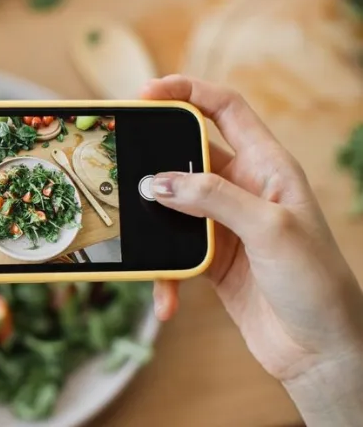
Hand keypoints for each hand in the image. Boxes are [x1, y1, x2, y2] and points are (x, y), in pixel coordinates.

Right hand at [144, 75, 362, 423]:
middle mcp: (243, 189)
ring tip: (136, 238)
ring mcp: (224, 225)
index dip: (188, 92)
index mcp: (268, 167)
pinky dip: (164, 276)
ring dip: (153, 225)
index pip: (226, 110)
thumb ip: (212, 198)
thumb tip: (157, 181)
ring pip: (172, 207)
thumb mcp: (269, 230)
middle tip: (119, 160)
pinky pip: (172, 255)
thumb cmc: (315, 282)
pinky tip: (168, 301)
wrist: (321, 350)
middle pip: (188, 155)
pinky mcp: (210, 259)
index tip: (147, 93)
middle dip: (154, 158)